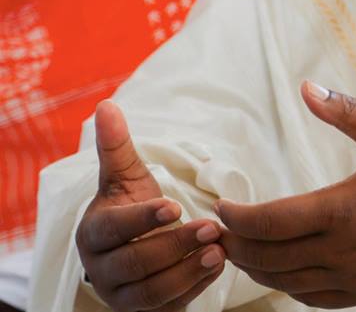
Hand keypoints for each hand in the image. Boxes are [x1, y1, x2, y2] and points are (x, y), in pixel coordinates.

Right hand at [75, 102, 225, 311]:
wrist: (134, 246)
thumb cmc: (130, 205)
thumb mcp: (125, 176)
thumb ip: (117, 146)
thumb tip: (106, 106)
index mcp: (93, 234)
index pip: (113, 230)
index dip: (142, 219)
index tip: (175, 205)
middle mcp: (102, 270)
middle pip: (134, 265)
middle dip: (173, 246)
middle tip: (211, 227)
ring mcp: (123, 297)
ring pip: (151, 293)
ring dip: (188, 272)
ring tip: (220, 250)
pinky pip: (171, 307)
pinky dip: (196, 288)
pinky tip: (220, 266)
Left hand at [217, 83, 355, 308]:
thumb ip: (345, 111)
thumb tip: (306, 87)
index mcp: (344, 210)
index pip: (269, 222)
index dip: (237, 217)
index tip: (221, 206)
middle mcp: (344, 251)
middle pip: (269, 258)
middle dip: (237, 245)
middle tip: (219, 230)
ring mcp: (355, 277)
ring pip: (286, 283)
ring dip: (257, 268)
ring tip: (240, 249)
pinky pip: (313, 298)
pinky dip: (287, 286)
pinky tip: (280, 270)